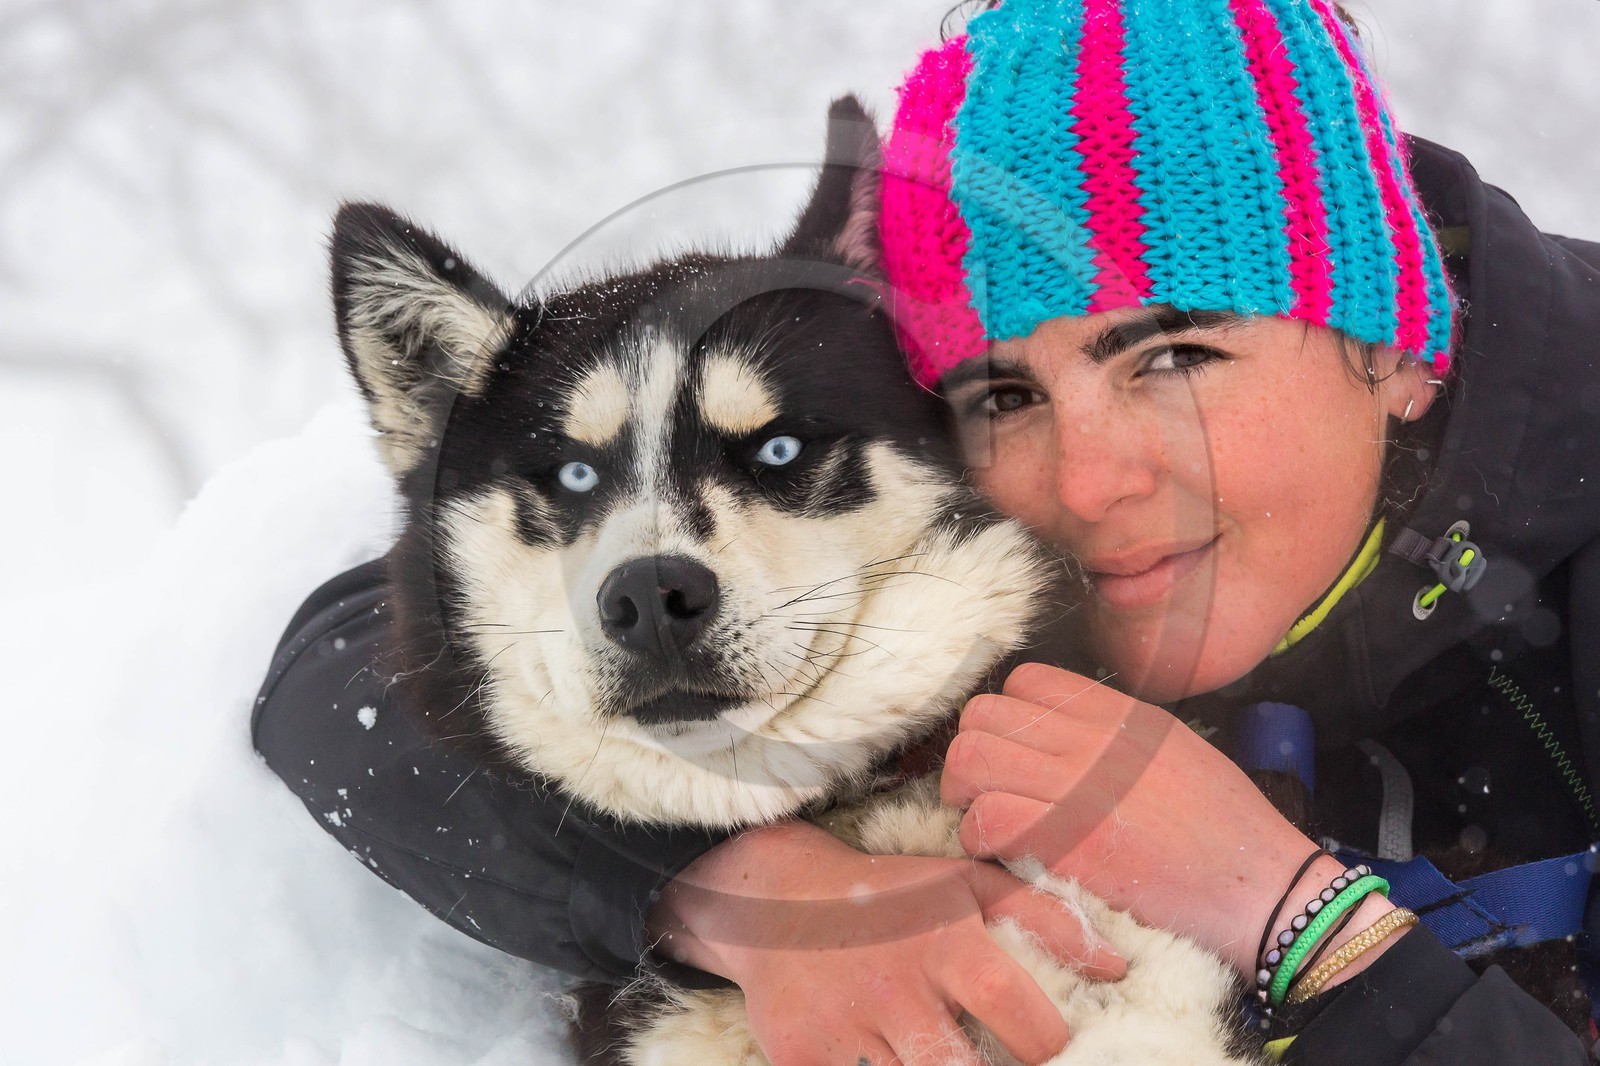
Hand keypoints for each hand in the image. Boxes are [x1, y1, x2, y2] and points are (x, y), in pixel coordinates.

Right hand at [648, 819, 1125, 1064]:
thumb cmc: (891, 897)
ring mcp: (841, 1030)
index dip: (1050, 1047)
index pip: (1017, 1012)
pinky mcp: (799, 1060)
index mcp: (942, 942)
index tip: (1057, 1053)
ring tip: (945, 1055)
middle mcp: (892, 987)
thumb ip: (1045, 917)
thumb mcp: (966, 884)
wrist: (774, 900)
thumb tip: (1118, 966)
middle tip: (1000, 1062)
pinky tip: (894, 1058)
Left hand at [941, 662, 1334, 976]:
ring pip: (970, 760)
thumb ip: (1114, 732)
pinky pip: (985, 819)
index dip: (1005, 719)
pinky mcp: (1070, 843)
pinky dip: (979, 839)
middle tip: (984, 796)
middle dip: (971, 757)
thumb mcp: (1174, 750)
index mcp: (1119, 714)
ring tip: (987, 826)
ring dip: (966, 796)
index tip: (1011, 758)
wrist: (1266, 890)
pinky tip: (1002, 856)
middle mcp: (1092, 740)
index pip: (1023, 681)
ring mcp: (1079, 789)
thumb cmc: (1227, 831)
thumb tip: (1057, 729)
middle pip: (983, 715)